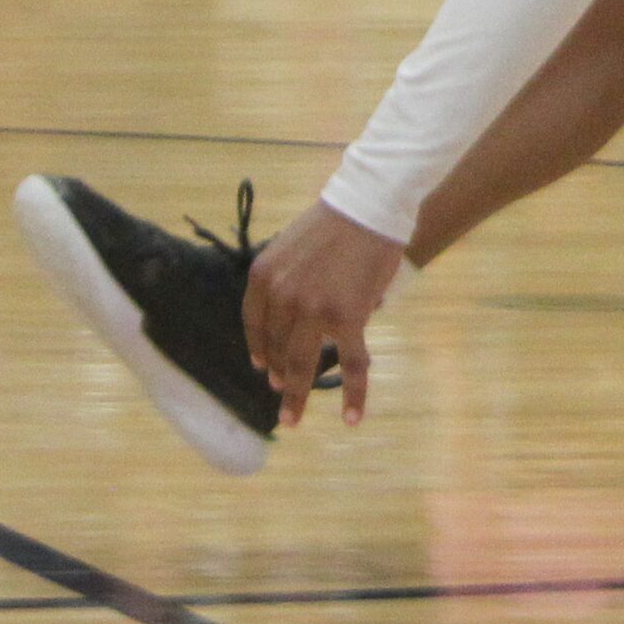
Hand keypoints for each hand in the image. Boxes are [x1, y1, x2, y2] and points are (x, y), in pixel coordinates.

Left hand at [243, 201, 402, 426]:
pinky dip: (353, 393)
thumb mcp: (292, 248)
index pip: (255, 325)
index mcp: (262, 278)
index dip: (260, 350)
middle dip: (279, 375)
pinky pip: (350, 363)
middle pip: (278, 348)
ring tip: (292, 418)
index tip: (264, 368)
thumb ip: (290, 281)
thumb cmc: (337, 221)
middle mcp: (281, 298)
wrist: (368, 205)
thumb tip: (306, 314)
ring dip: (295, 394)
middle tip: (281, 393)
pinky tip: (350, 417)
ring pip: (302, 363)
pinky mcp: (347, 318)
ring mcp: (313, 311)